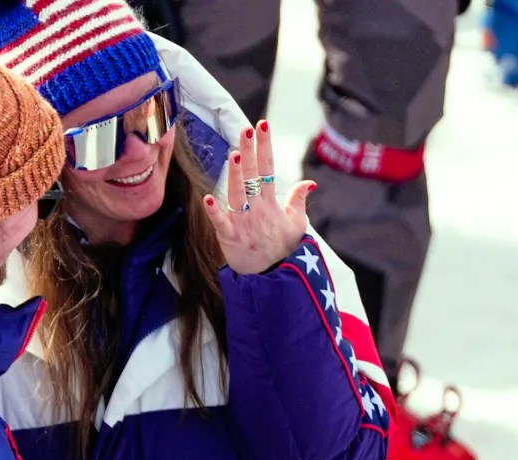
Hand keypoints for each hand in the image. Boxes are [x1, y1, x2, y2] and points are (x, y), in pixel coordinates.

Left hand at [202, 120, 314, 274]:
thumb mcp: (297, 223)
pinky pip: (221, 223)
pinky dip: (214, 212)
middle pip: (253, 176)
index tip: (262, 125)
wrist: (272, 276)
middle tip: (247, 130)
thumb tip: (309, 182)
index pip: (268, 168)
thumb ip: (299, 200)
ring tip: (235, 154)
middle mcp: (257, 209)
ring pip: (238, 194)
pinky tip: (207, 198)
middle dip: (250, 152)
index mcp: (271, 202)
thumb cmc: (282, 247)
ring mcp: (243, 222)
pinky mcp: (230, 237)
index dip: (264, 146)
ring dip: (236, 176)